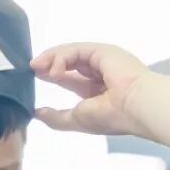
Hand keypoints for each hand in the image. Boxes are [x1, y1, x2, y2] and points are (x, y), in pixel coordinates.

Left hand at [31, 41, 169, 163]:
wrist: (137, 108)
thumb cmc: (112, 117)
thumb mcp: (77, 119)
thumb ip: (56, 117)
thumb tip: (37, 113)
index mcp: (98, 89)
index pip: (71, 77)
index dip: (53, 74)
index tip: (36, 75)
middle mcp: (101, 72)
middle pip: (69, 61)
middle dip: (49, 63)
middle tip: (32, 68)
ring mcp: (104, 60)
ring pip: (71, 53)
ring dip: (52, 58)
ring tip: (37, 68)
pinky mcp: (104, 51)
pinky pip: (76, 50)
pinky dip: (62, 57)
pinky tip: (54, 71)